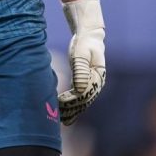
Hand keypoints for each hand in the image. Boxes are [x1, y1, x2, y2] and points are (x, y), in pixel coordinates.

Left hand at [59, 0, 105, 124]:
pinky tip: (64, 112)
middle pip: (84, 100)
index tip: (61, 103)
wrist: (89, 36)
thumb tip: (80, 89)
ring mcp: (91, 83)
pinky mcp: (84, 82)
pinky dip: (72, 104)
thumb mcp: (81, 54)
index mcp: (98, 77)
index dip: (72, 100)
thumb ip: (80, 70)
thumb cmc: (85, 43)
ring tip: (60, 119)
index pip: (85, 93)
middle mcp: (97, 83)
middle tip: (58, 116)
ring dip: (72, 110)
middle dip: (72, 109)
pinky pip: (79, 96)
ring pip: (82, 101)